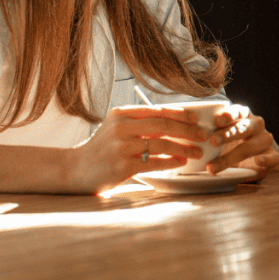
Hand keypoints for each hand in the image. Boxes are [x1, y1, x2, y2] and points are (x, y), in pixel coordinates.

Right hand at [69, 105, 211, 193]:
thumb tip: (176, 123)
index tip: (196, 119)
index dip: (180, 114)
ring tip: (197, 152)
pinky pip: (154, 162)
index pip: (157, 110)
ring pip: (161, 143)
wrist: (74, 169)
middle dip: (187, 130)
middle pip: (163, 125)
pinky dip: (171, 162)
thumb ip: (141, 123)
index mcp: (121, 114)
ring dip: (183, 148)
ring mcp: (121, 147)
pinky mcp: (122, 167)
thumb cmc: (102, 148)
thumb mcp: (117, 128)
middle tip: (203, 135)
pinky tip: (181, 162)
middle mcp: (120, 127)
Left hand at [205, 105, 278, 180]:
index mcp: (243, 116)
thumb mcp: (220, 134)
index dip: (227, 115)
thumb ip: (207, 132)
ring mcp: (265, 140)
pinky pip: (271, 157)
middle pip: (242, 128)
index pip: (236, 111)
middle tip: (212, 141)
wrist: (252, 160)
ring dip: (233, 154)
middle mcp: (256, 125)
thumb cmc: (231, 144)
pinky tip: (259, 162)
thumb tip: (180, 134)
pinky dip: (266, 159)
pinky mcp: (273, 155)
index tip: (216, 120)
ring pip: (251, 146)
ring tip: (215, 165)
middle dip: (227, 134)